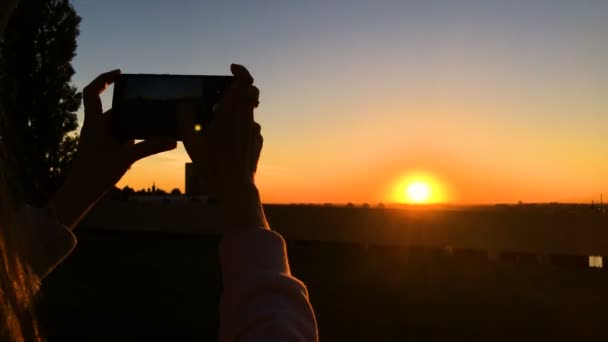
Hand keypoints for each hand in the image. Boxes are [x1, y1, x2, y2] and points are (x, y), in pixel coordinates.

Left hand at [50, 69, 176, 228]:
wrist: (81, 192)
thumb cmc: (97, 173)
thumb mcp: (126, 158)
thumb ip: (150, 147)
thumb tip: (172, 141)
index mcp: (95, 122)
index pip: (92, 92)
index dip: (104, 80)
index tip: (120, 74)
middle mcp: (95, 127)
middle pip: (114, 109)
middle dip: (131, 108)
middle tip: (151, 104)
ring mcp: (98, 138)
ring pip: (118, 125)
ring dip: (133, 125)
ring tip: (152, 126)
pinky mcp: (102, 148)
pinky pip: (119, 137)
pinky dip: (131, 137)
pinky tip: (144, 145)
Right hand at [179, 64, 267, 229]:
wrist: (233, 186)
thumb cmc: (211, 163)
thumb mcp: (191, 140)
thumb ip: (185, 118)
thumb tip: (183, 104)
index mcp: (231, 112)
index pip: (245, 81)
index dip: (241, 71)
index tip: (232, 68)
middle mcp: (246, 118)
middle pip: (252, 92)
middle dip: (241, 89)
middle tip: (227, 95)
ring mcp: (254, 130)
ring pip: (250, 110)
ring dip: (239, 110)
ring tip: (223, 123)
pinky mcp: (258, 141)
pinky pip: (251, 127)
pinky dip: (242, 127)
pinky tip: (230, 140)